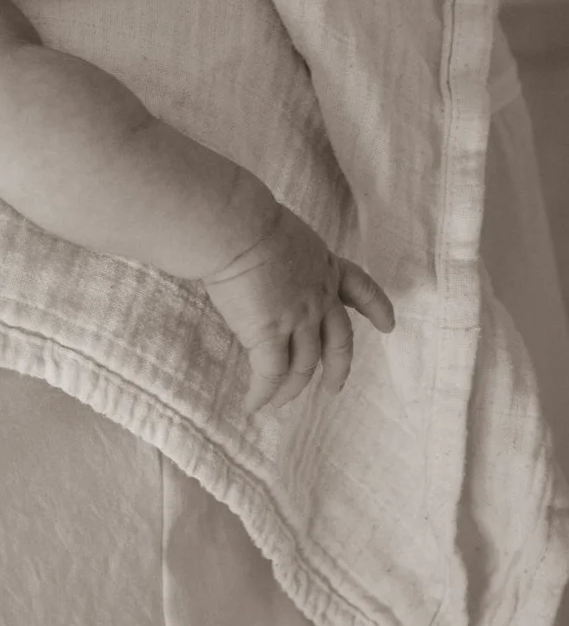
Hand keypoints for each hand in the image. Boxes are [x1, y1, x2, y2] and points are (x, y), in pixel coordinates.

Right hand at [203, 203, 395, 413]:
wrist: (237, 227)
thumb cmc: (248, 220)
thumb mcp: (286, 236)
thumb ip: (288, 260)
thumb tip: (267, 271)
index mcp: (325, 266)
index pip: (361, 288)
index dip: (377, 308)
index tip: (389, 325)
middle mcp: (319, 297)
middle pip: (339, 342)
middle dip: (339, 369)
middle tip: (334, 388)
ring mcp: (298, 319)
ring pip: (303, 365)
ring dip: (292, 388)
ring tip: (280, 401)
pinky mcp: (269, 334)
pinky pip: (270, 374)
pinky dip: (263, 393)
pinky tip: (254, 405)